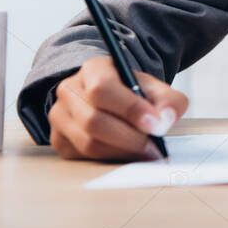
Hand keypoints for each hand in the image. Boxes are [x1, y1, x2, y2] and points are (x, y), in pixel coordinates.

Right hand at [48, 56, 188, 161]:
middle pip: (93, 120)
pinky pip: (84, 157)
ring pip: (88, 143)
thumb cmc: (133, 91)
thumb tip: (164, 121)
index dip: (130, 108)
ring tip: (146, 152)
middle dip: (129, 137)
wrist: (113, 98)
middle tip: (154, 146)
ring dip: (122, 151)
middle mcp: (69, 90)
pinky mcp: (59, 140)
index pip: (103, 88)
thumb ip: (168, 100)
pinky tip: (129, 154)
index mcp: (93, 69)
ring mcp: (60, 117)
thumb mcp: (155, 88)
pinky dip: (110, 159)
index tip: (155, 124)